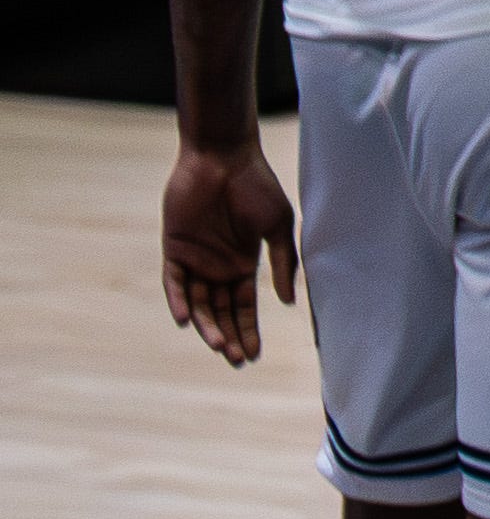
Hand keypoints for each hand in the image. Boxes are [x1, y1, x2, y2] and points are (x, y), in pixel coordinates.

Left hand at [157, 137, 293, 362]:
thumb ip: (282, 263)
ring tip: (220, 346)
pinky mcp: (174, 248)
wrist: (224, 158)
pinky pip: (173, 282)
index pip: (243, 306)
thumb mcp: (278, 226)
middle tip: (236, 359)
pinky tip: (185, 319)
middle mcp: (217, 266)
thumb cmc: (256, 186)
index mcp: (243, 264)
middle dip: (229, 336)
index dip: (249, 330)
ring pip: (198, 303)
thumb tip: (286, 301)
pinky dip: (178, 300)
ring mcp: (195, 259)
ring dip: (207, 325)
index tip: (254, 355)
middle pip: (220, 311)